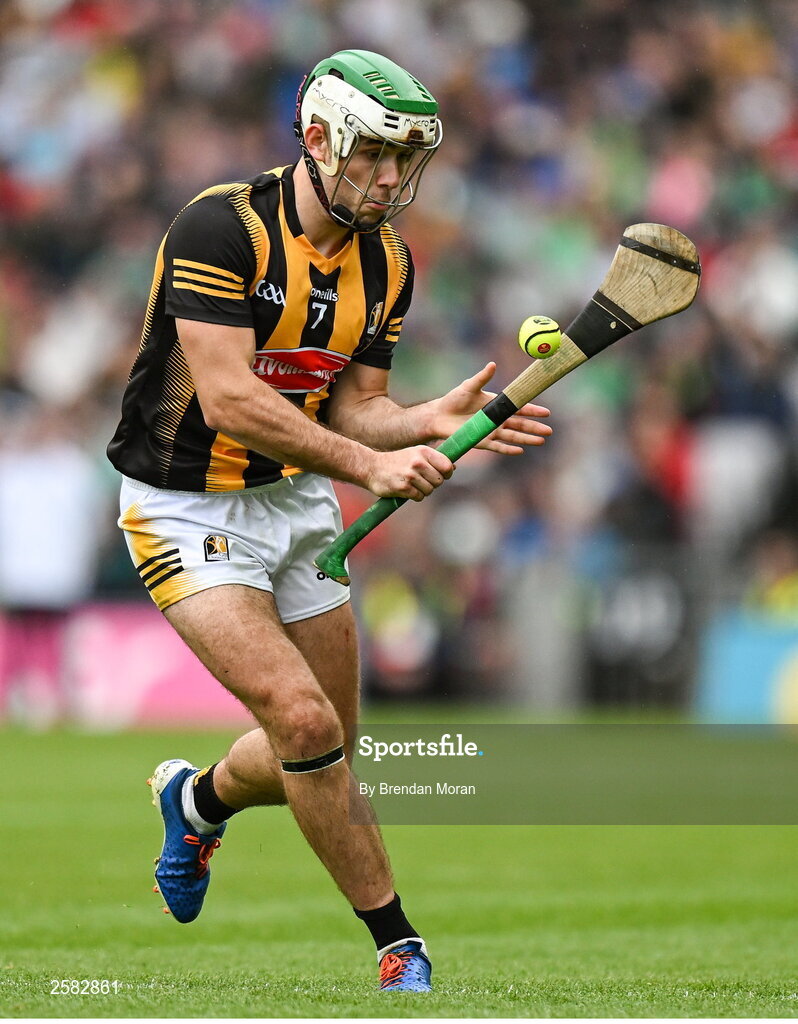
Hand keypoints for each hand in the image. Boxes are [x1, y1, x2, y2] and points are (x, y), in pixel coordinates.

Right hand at [365, 445, 453, 501]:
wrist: (371, 467)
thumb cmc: (397, 461)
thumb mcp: (415, 454)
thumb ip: (433, 460)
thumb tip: (453, 467)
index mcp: (423, 452)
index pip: (447, 466)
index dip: (446, 473)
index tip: (440, 474)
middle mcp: (418, 462)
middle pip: (439, 481)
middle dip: (433, 483)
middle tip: (422, 480)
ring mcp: (410, 475)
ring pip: (430, 490)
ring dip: (423, 490)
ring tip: (412, 484)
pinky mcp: (403, 488)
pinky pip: (419, 497)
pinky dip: (415, 496)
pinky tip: (406, 489)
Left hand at [431, 362, 552, 454]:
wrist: (439, 415)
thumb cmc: (454, 399)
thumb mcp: (469, 386)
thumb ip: (482, 377)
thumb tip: (492, 364)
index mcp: (496, 404)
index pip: (518, 408)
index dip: (532, 410)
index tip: (546, 412)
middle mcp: (496, 419)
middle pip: (520, 424)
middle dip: (535, 427)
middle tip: (549, 431)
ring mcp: (490, 430)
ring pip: (513, 436)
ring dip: (527, 439)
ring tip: (541, 441)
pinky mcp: (481, 441)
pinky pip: (498, 446)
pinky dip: (508, 449)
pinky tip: (520, 450)